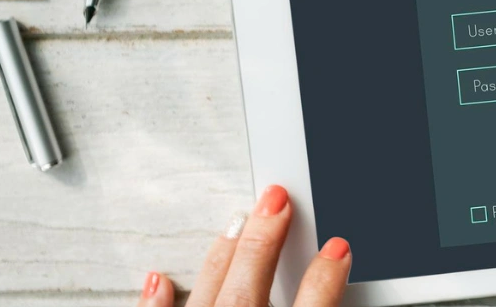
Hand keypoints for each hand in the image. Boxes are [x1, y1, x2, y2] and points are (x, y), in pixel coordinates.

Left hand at [136, 185, 350, 306]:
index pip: (313, 305)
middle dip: (265, 238)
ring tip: (236, 223)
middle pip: (251, 284)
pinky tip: (159, 279)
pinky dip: (156, 301)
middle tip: (276, 199)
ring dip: (223, 256)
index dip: (326, 275)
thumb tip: (340, 294)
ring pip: (211, 292)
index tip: (338, 249)